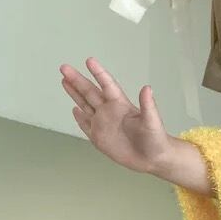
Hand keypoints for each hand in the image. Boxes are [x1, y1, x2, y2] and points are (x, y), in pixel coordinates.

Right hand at [59, 58, 171, 173]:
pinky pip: (86, 125)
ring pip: (85, 105)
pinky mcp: (99, 138)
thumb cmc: (156, 139)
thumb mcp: (152, 121)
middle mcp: (110, 111)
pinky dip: (79, 117)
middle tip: (64, 67)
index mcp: (121, 105)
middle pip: (90, 92)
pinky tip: (74, 109)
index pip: (107, 85)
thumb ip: (148, 105)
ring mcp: (103, 124)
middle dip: (77, 80)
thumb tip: (147, 88)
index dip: (99, 73)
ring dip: (74, 93)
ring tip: (64, 80)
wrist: (152, 159)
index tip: (89, 61)